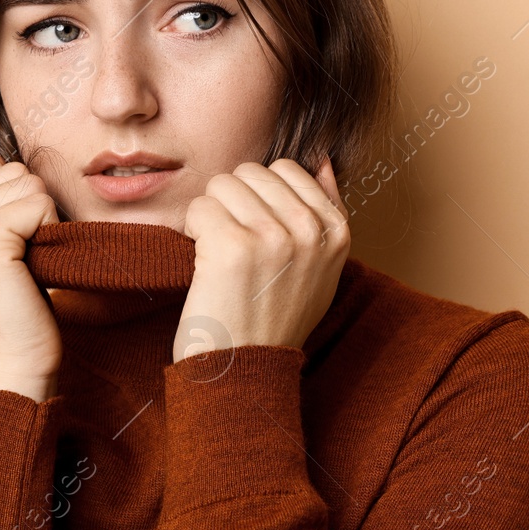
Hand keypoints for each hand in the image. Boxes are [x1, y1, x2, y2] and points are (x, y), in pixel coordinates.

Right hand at [0, 151, 62, 401]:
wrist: (8, 375)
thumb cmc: (10, 321)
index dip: (20, 210)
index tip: (10, 258)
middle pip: (12, 172)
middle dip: (33, 213)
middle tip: (22, 266)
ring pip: (27, 183)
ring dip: (43, 223)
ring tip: (25, 268)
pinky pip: (39, 202)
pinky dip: (49, 232)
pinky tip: (32, 270)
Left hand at [173, 155, 348, 365]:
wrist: (245, 370)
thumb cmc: (276, 318)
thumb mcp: (322, 267)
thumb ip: (326, 212)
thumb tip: (322, 159)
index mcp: (336, 231)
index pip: (288, 168)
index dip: (261, 196)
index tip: (258, 232)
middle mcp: (310, 230)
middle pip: (250, 171)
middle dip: (233, 202)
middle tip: (235, 245)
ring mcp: (274, 237)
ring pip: (222, 184)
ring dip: (211, 215)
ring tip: (221, 254)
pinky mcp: (234, 246)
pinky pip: (199, 208)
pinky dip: (192, 232)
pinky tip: (204, 262)